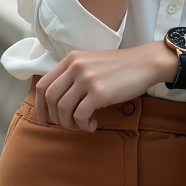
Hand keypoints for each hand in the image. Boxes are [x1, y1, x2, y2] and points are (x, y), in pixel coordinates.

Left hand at [35, 42, 176, 131]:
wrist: (145, 63)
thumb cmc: (119, 68)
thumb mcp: (90, 64)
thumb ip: (73, 76)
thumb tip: (58, 104)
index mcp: (70, 59)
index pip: (42, 85)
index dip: (40, 106)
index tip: (46, 120)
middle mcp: (75, 67)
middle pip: (49, 98)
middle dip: (54, 118)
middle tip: (68, 125)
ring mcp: (86, 79)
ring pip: (62, 108)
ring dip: (69, 123)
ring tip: (83, 125)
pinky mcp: (99, 92)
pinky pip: (80, 115)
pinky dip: (83, 125)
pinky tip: (93, 124)